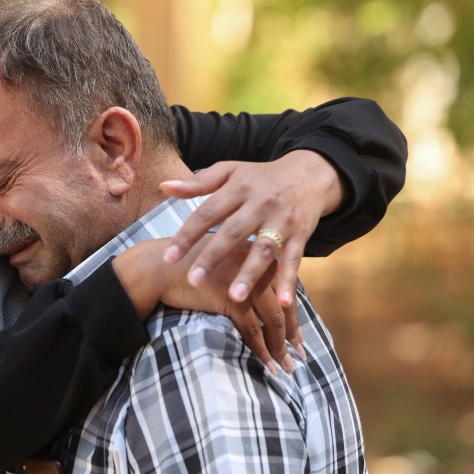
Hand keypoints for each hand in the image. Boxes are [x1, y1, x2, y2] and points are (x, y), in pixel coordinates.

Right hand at [112, 237, 301, 373]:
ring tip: (284, 366)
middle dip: (291, 334)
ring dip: (279, 347)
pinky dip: (261, 349)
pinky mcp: (232, 297)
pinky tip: (266, 363)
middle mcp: (258, 265)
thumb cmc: (188, 268)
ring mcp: (246, 281)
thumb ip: (246, 275)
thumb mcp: (224, 264)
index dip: (292, 316)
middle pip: (284, 305)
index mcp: (258, 255)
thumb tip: (265, 300)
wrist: (160, 268)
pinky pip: (253, 329)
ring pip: (272, 320)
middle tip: (297, 356)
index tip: (297, 337)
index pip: (285, 289)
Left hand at [159, 150, 343, 308]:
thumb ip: (197, 182)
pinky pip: (294, 259)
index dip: (187, 235)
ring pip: (264, 248)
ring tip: (234, 297)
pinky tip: (282, 302)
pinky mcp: (301, 234)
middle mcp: (260, 203)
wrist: (309, 174)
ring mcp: (282, 220)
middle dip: (213, 257)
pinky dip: (288, 280)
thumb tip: (164, 187)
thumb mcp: (230, 171)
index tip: (169, 258)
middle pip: (233, 232)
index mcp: (238, 187)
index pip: (208, 212)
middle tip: (193, 280)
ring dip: (250, 274)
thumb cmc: (260, 177)